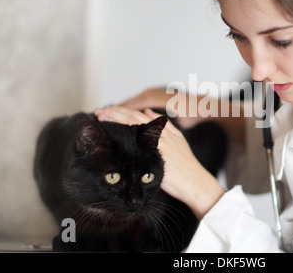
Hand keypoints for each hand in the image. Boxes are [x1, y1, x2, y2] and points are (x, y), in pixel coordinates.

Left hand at [94, 106, 224, 219]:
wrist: (194, 181)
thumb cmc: (187, 163)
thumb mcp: (179, 139)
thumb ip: (165, 124)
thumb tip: (148, 112)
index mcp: (162, 130)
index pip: (138, 115)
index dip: (121, 111)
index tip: (106, 110)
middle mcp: (158, 135)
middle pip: (132, 118)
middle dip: (114, 113)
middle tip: (98, 111)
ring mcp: (156, 146)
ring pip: (132, 128)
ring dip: (115, 121)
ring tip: (101, 117)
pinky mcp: (154, 158)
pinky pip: (135, 145)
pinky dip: (123, 138)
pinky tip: (111, 137)